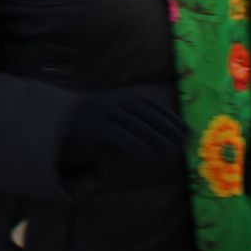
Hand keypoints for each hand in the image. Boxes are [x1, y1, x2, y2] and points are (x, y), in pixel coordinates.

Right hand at [62, 85, 187, 182]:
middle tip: (185, 143)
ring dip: (156, 139)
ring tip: (170, 150)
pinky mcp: (94, 128)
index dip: (173, 119)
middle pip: (148, 117)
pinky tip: (146, 152)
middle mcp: (115, 102)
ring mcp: (104, 114)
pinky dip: (134, 144)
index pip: (154, 107)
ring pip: (135, 126)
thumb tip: (171, 133)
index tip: (189, 131)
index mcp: (124, 97)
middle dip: (169, 130)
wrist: (62, 122)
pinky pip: (118, 136)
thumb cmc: (97, 122)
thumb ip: (141, 121)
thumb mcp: (120, 115)